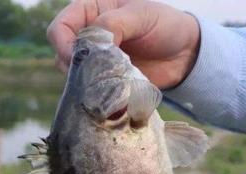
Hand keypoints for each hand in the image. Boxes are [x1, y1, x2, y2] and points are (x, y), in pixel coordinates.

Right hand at [47, 0, 199, 88]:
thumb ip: (114, 24)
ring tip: (105, 81)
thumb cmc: (165, 25)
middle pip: (62, 52)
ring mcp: (95, 58)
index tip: (75, 58)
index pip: (61, 26)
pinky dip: (95, 91)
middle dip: (73, 64)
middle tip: (91, 73)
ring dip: (84, 79)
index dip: (62, 43)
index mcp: (92, 10)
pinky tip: (110, 91)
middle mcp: (88, 34)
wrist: (185, 55)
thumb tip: (91, 44)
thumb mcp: (141, 15)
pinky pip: (89, 87)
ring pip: (73, 72)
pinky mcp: (104, 78)